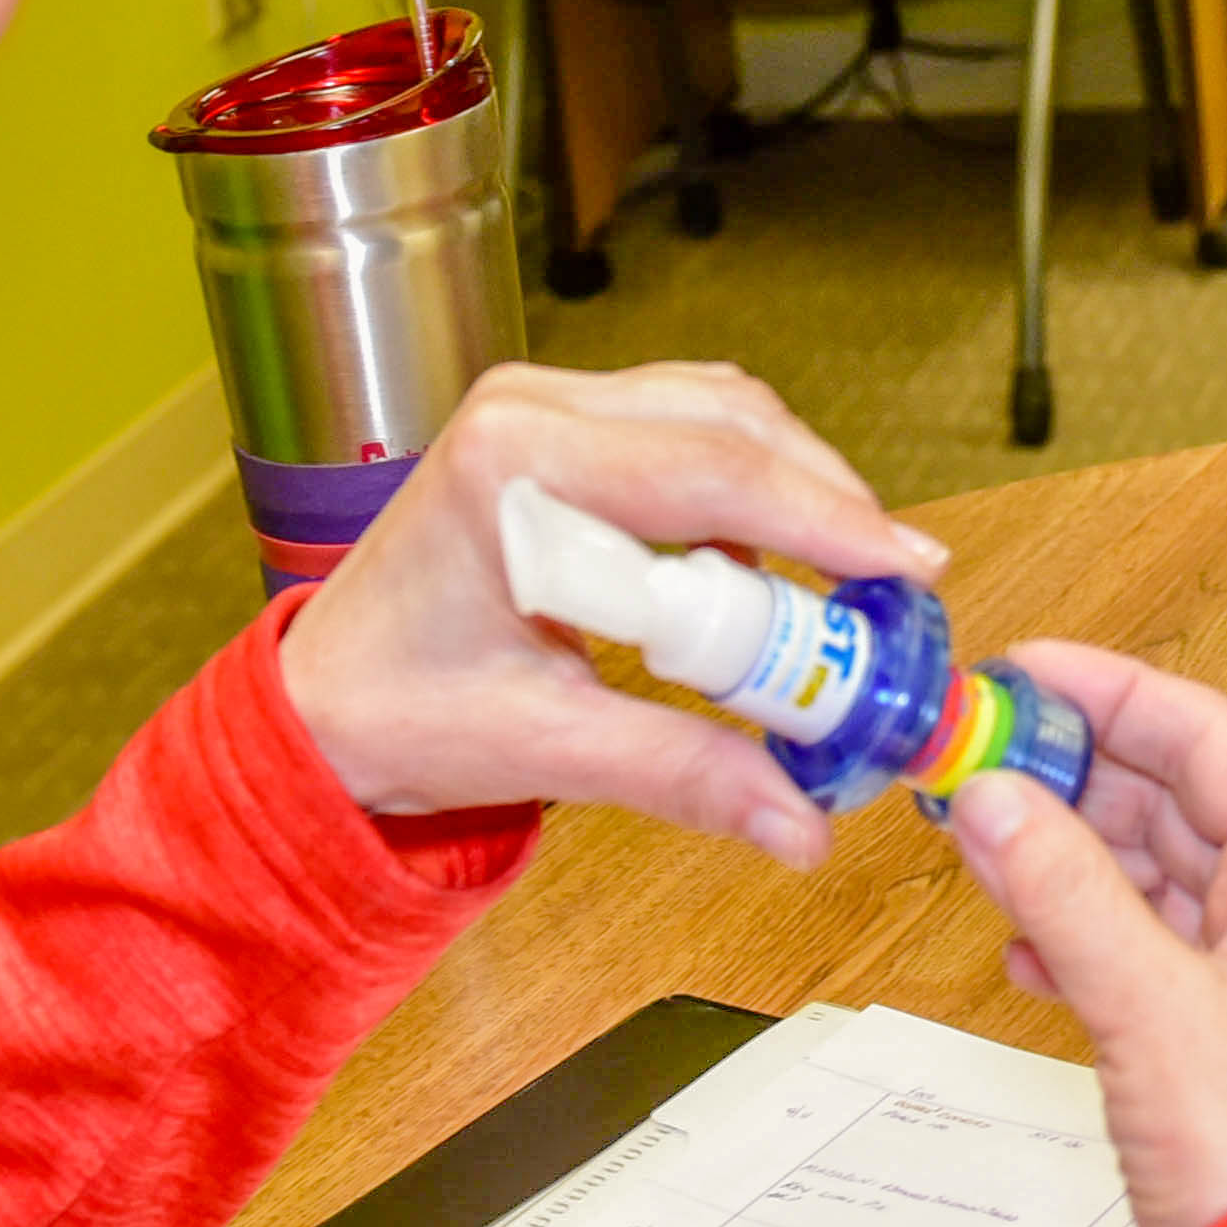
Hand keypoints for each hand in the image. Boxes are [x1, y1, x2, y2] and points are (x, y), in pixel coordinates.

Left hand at [268, 361, 944, 864]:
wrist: (321, 700)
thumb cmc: (395, 709)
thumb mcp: (546, 747)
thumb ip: (683, 774)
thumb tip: (799, 821)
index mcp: (510, 467)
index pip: (708, 472)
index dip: (825, 520)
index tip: (905, 571)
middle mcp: (528, 410)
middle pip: (730, 425)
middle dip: (827, 506)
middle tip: (895, 592)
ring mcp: (544, 406)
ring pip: (721, 412)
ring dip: (794, 489)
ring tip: (847, 581)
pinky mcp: (562, 424)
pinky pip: (688, 427)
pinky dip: (748, 486)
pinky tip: (770, 564)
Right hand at [937, 640, 1226, 1226]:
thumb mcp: (1149, 1007)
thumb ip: (1064, 892)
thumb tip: (993, 795)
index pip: (1207, 737)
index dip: (1111, 691)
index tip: (1022, 670)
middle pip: (1173, 795)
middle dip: (1072, 771)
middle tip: (976, 749)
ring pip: (1144, 871)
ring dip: (1060, 849)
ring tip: (977, 831)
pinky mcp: (1204, 1035)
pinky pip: (1131, 945)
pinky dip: (1070, 930)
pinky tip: (1017, 943)